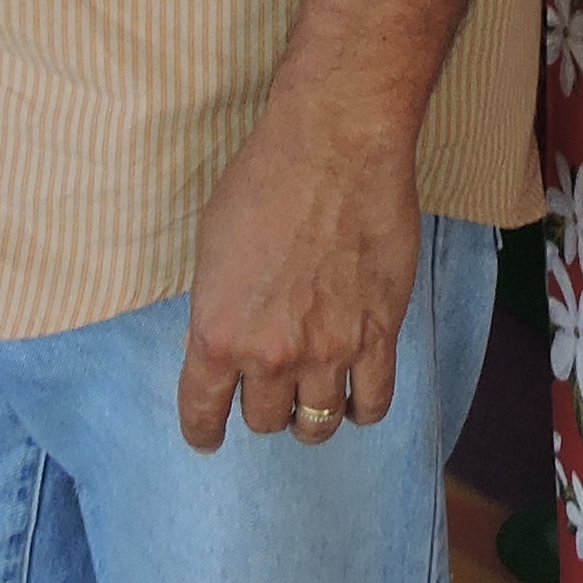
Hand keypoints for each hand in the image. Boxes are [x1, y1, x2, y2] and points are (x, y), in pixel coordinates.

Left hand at [175, 96, 418, 452]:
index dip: (203, 431)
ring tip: (311, 398)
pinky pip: (373, 404)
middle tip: (268, 384)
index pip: (202, 414)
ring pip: (316, 424)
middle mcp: (271, 355)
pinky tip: (354, 395)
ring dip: (309, 416)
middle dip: (262, 406)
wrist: (336, 145)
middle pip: (263, 420)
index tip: (208, 436)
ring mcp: (329, 350)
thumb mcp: (211, 248)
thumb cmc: (264, 180)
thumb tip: (221, 346)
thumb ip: (216, 309)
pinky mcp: (380, 336)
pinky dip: (360, 409)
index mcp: (218, 333)